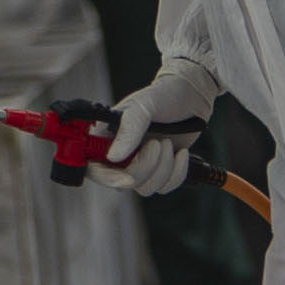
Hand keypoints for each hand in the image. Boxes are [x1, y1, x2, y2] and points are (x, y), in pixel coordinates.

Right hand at [89, 56, 217, 195]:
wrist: (190, 97)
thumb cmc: (161, 96)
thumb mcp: (142, 108)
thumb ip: (128, 131)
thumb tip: (113, 157)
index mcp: (105, 138)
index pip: (94, 168)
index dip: (107, 177)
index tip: (128, 177)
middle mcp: (118, 156)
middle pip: (122, 183)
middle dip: (145, 167)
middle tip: (157, 143)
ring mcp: (138, 165)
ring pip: (145, 188)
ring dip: (163, 168)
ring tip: (169, 143)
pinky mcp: (158, 172)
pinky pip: (164, 188)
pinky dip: (177, 173)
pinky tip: (181, 153)